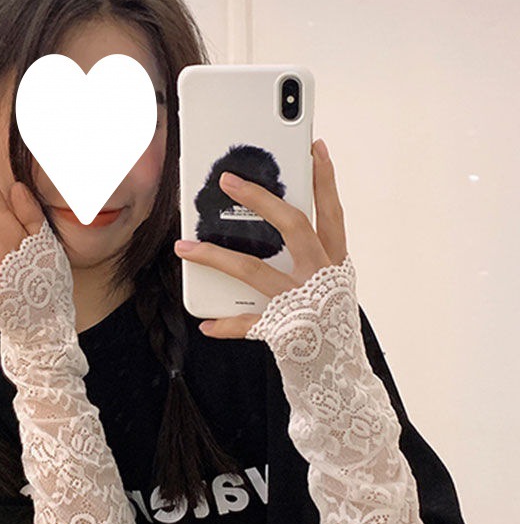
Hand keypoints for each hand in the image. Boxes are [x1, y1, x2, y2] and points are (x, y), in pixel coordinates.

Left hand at [173, 138, 347, 338]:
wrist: (339, 376)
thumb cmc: (327, 323)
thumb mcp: (326, 285)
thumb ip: (306, 258)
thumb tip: (268, 231)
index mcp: (334, 262)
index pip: (330, 212)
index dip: (324, 180)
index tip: (315, 148)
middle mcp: (321, 277)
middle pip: (292, 226)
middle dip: (260, 199)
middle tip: (228, 180)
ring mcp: (302, 302)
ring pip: (252, 270)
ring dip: (213, 256)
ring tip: (184, 247)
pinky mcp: (284, 330)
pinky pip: (247, 324)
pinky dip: (225, 324)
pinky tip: (206, 323)